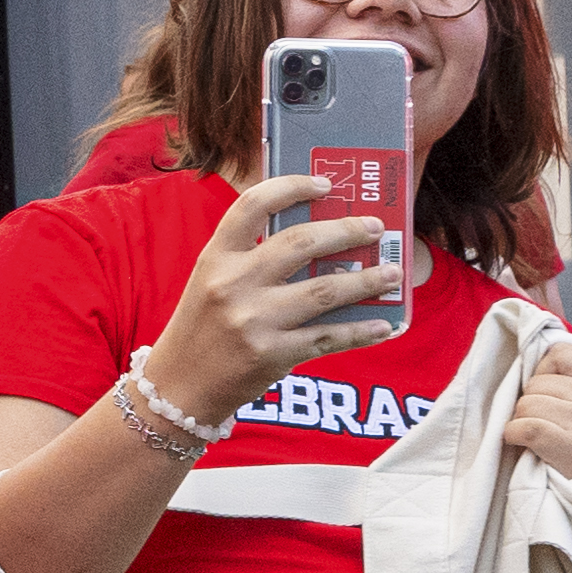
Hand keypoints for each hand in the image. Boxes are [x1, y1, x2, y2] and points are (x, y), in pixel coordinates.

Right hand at [143, 171, 403, 417]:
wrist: (178, 388)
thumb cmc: (201, 328)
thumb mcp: (211, 283)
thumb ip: (251, 259)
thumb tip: (319, 239)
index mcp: (215, 258)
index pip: (253, 206)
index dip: (292, 187)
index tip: (325, 184)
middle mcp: (232, 284)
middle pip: (301, 243)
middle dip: (347, 231)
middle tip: (374, 227)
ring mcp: (253, 321)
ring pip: (325, 290)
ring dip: (368, 280)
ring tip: (393, 273)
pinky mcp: (272, 355)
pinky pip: (328, 337)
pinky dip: (361, 330)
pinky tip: (383, 324)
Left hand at [497, 331, 571, 476]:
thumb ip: (569, 380)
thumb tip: (531, 349)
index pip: (561, 353)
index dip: (545, 375)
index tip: (554, 400)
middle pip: (538, 381)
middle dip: (533, 405)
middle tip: (551, 430)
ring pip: (526, 402)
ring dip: (524, 423)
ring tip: (545, 443)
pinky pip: (522, 426)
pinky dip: (514, 437)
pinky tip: (531, 450)